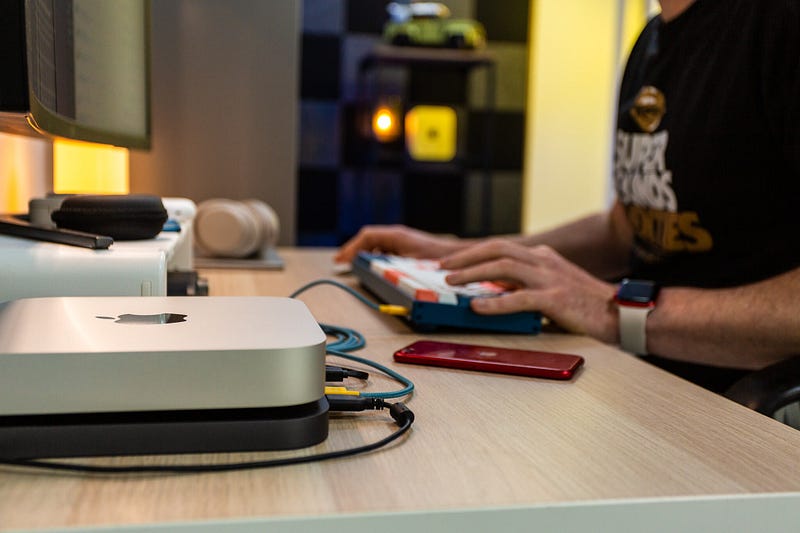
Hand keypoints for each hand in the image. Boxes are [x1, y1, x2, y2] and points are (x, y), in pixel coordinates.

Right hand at [334, 225, 465, 263]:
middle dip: (353, 250)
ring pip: (375, 244)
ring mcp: (401, 241)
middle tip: (340, 261)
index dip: (351, 248)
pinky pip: (384, 249)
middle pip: (368, 239)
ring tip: (352, 264)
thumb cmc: (436, 259)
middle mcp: (397, 235)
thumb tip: (371, 271)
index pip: (367, 236)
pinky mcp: (405, 248)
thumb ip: (388, 267)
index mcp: (396, 235)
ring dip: (363, 253)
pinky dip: (374, 256)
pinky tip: (371, 266)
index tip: (341, 259)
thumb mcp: (409, 265)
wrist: (457, 258)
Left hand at [440, 239, 619, 342]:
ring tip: (452, 282)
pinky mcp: (555, 298)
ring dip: (473, 273)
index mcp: (542, 257)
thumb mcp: (553, 286)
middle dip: (466, 257)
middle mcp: (543, 261)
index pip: (500, 247)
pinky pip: (518, 298)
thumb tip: (494, 292)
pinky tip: (477, 306)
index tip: (451, 261)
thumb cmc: (588, 305)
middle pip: (496, 249)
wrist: (622, 312)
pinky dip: (494, 302)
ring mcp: (549, 278)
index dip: (472, 252)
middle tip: (443, 268)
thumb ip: (526, 285)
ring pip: (503, 267)